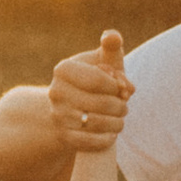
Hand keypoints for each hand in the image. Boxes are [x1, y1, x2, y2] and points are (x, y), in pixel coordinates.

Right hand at [48, 29, 131, 153]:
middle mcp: (55, 92)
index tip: (124, 87)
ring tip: (121, 119)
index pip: (97, 79)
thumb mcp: (103, 60)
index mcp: (63, 69)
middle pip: (100, 103)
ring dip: (116, 123)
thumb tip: (113, 38)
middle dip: (120, 106)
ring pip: (96, 124)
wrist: (76, 106)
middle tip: (125, 107)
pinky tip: (112, 134)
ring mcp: (57, 115)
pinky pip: (90, 142)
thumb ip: (111, 47)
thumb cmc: (97, 78)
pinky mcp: (63, 136)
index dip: (117, 85)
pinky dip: (106, 140)